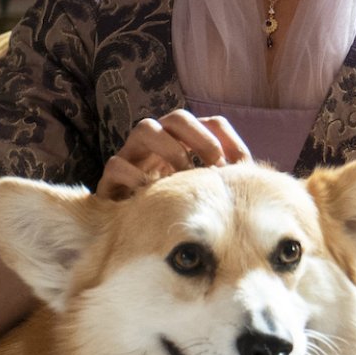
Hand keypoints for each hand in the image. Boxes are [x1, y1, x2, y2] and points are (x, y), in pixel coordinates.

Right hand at [96, 110, 250, 200]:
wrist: (136, 237)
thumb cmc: (177, 213)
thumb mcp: (206, 195)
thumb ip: (227, 180)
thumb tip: (247, 169)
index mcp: (187, 144)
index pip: (209, 123)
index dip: (222, 138)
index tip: (231, 166)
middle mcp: (159, 143)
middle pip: (177, 117)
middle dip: (198, 137)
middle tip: (211, 167)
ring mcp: (132, 156)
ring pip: (144, 128)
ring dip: (169, 148)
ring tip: (182, 177)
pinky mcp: (109, 180)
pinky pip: (116, 164)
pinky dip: (135, 175)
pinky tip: (152, 194)